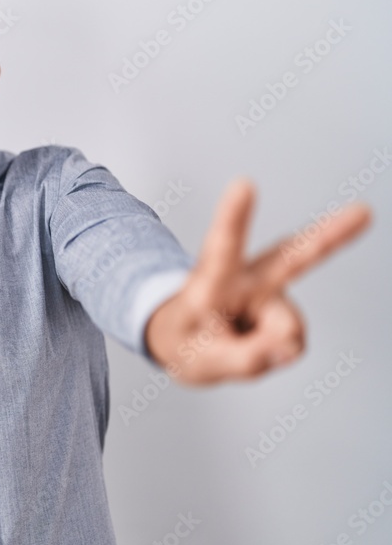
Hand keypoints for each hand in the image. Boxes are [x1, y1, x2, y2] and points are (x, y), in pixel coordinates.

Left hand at [145, 179, 371, 384]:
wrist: (181, 336)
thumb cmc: (186, 339)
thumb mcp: (199, 360)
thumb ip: (243, 358)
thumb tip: (291, 344)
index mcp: (208, 283)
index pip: (219, 253)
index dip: (233, 219)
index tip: (244, 183)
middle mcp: (244, 278)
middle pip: (289, 259)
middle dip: (328, 235)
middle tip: (363, 211)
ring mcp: (268, 290)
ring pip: (287, 329)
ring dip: (266, 350)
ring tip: (236, 347)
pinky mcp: (283, 305)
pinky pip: (291, 340)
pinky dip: (274, 351)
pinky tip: (254, 342)